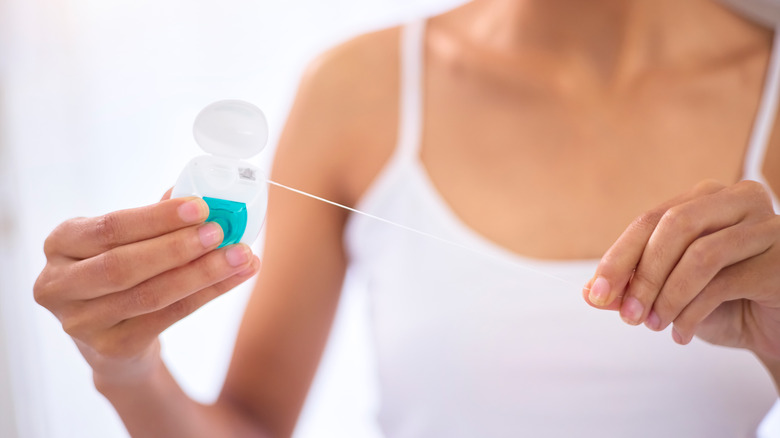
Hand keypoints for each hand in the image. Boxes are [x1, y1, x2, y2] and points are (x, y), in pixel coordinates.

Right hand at [34, 194, 259, 384]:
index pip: (110, 228)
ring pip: (150, 295)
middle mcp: (59, 284)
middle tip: (220, 232)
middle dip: (178, 247)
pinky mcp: (110, 348)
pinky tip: (235, 277)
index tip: (200, 207)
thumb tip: (199, 194)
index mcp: (60, 243)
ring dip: (202, 273)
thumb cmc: (123, 274)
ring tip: (240, 256)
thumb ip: (155, 220)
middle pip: (124, 265)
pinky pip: (167, 317)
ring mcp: (81, 322)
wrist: (113, 342)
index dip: (157, 218)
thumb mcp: (125, 242)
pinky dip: (206, 295)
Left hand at [583, 180, 779, 360]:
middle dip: (642, 275)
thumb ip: (632, 287)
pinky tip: (682, 332)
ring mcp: (766, 226)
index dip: (619, 257)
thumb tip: (589, 292)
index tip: (597, 294)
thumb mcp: (669, 293)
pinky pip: (725, 282)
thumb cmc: (725, 304)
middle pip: (674, 226)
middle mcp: (738, 200)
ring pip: (700, 254)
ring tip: (654, 324)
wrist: (774, 330)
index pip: (650, 220)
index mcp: (705, 198)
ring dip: (668, 296)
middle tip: (627, 315)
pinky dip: (694, 312)